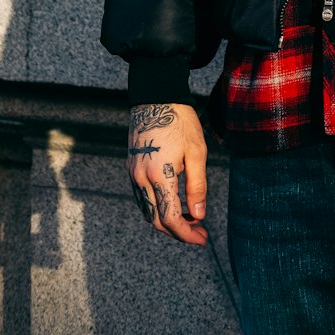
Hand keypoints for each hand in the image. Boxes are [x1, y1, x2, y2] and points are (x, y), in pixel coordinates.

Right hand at [127, 102, 208, 246]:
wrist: (156, 97)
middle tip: (199, 231)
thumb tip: (199, 215)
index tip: (203, 238)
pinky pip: (142, 198)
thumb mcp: (197, 152)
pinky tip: (174, 203)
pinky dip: (157, 207)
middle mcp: (141, 179)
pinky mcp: (131, 168)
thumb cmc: (181, 122)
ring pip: (147, 211)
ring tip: (190, 219)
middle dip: (178, 231)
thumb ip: (197, 186)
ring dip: (167, 221)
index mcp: (159, 175)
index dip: (187, 233)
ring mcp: (133, 174)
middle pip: (156, 220)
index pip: (170, 218)